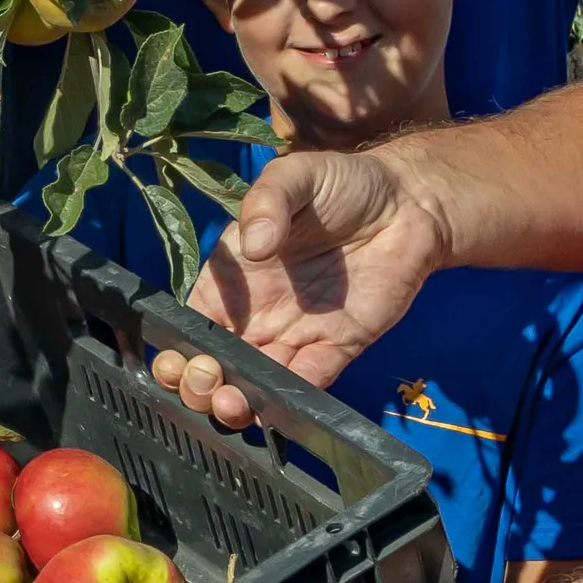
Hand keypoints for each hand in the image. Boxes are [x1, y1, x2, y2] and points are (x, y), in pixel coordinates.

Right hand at [154, 147, 448, 420]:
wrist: (409, 203)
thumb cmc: (342, 183)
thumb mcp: (295, 176)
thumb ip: (268, 201)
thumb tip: (252, 247)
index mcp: (232, 278)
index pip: (192, 323)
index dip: (175, 349)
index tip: (173, 361)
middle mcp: (256, 315)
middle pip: (215, 366)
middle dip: (200, 387)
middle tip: (208, 382)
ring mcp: (296, 336)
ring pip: (256, 387)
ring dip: (239, 405)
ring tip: (235, 404)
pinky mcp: (337, 349)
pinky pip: (309, 385)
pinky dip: (291, 403)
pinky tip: (278, 406)